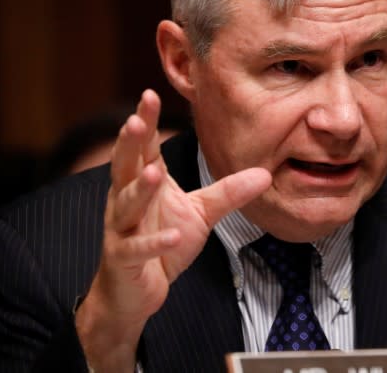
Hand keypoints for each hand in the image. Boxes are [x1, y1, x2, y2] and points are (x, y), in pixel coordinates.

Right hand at [76, 90, 270, 371]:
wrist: (136, 292)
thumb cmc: (164, 244)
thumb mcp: (201, 213)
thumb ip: (228, 192)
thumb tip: (266, 174)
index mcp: (143, 182)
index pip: (143, 147)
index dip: (144, 122)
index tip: (149, 94)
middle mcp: (126, 200)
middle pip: (125, 166)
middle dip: (129, 143)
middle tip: (134, 119)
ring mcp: (121, 229)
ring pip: (127, 204)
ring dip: (141, 190)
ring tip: (154, 173)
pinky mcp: (123, 259)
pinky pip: (137, 248)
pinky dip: (153, 242)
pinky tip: (170, 236)